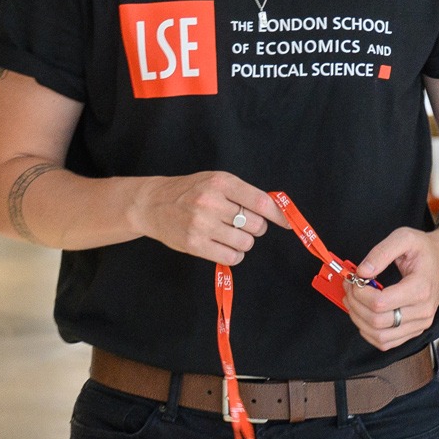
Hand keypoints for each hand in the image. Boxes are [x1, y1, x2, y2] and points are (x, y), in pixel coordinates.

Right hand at [129, 171, 290, 263]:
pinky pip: (231, 257)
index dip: (278, 216)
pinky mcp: (194, 244)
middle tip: (241, 224)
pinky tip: (224, 246)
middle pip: (256, 225)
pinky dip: (234, 254)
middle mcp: (211, 202)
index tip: (287, 224)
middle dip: (255, 227)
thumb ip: (244, 193)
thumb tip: (277, 211)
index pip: (261, 202)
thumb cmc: (190, 191)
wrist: (151, 204)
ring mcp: (201, 224)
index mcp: (221, 183)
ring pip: (246, 243)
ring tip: (229, 234)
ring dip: (243, 242)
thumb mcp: (216, 181)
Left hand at [347, 226, 438, 352]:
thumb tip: (362, 272)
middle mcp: (423, 311)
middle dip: (355, 305)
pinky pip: (386, 342)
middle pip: (377, 322)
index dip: (359, 293)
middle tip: (350, 288)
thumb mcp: (404, 237)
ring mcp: (421, 323)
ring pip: (379, 336)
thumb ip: (381, 252)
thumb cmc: (425, 250)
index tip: (355, 279)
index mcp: (421, 289)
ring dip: (359, 320)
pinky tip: (364, 315)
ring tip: (354, 302)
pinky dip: (369, 332)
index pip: (380, 303)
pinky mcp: (416, 330)